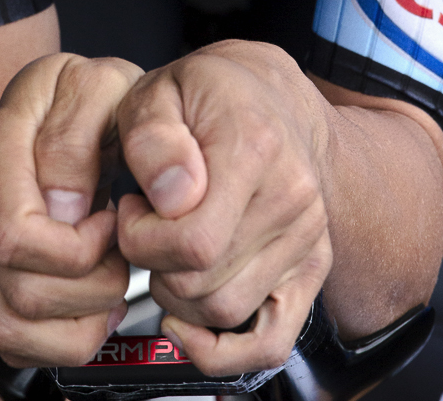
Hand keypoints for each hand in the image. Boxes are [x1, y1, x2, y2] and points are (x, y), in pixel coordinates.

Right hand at [0, 53, 142, 366]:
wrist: (36, 113)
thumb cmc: (80, 99)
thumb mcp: (99, 85)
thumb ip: (79, 133)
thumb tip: (66, 207)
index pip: (16, 235)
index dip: (80, 247)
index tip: (113, 221)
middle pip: (21, 290)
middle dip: (93, 288)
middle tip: (122, 256)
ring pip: (10, 327)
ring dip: (79, 322)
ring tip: (111, 284)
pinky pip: (8, 341)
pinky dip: (60, 339)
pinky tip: (91, 305)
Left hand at [116, 41, 331, 375]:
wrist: (266, 94)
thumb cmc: (207, 93)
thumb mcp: (158, 90)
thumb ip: (152, 137)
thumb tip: (170, 194)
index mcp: (255, 147)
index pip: (192, 241)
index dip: (141, 238)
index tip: (131, 209)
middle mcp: (291, 196)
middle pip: (204, 283)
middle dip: (152, 265)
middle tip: (146, 225)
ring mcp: (307, 235)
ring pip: (227, 311)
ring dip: (178, 295)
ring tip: (169, 247)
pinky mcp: (311, 265)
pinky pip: (273, 340)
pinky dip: (225, 352)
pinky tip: (189, 326)